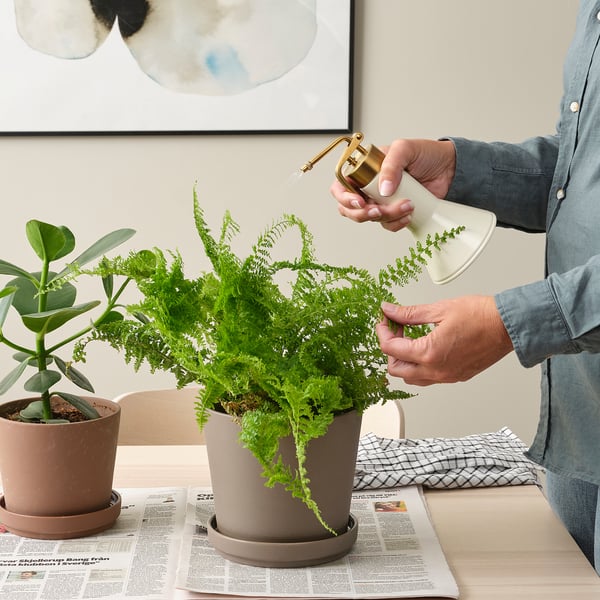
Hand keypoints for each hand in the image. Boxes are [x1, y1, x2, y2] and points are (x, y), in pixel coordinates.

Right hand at [330, 138, 456, 231]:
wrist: (449, 169)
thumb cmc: (426, 154)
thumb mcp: (405, 149)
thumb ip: (390, 165)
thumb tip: (383, 189)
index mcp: (365, 169)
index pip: (342, 185)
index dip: (344, 197)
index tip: (359, 202)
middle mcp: (369, 187)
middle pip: (350, 208)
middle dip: (362, 213)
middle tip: (379, 210)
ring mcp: (381, 201)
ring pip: (371, 218)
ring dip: (387, 216)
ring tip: (406, 205)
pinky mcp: (394, 212)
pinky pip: (387, 225)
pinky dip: (396, 223)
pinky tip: (409, 213)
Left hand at [376, 296, 513, 385]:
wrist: (508, 326)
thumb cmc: (480, 316)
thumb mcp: (438, 309)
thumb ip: (409, 314)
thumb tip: (389, 311)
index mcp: (429, 353)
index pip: (390, 349)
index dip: (382, 332)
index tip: (384, 319)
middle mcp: (436, 370)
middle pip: (396, 369)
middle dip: (390, 349)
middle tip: (395, 329)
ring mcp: (447, 377)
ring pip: (411, 378)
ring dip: (404, 360)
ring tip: (409, 338)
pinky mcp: (456, 377)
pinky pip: (428, 378)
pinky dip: (419, 366)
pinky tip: (424, 346)